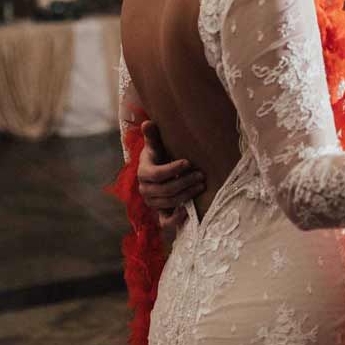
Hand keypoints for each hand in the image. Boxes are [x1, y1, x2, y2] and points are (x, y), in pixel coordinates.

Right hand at [138, 120, 204, 236]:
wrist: (154, 172)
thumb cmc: (157, 157)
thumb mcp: (155, 146)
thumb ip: (152, 135)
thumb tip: (148, 122)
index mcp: (143, 172)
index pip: (158, 174)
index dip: (173, 169)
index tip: (188, 162)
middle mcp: (145, 189)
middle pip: (166, 190)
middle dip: (185, 182)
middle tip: (201, 175)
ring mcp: (152, 202)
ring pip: (169, 202)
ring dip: (187, 195)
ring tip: (201, 185)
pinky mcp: (159, 212)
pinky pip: (165, 221)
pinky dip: (176, 219)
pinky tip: (189, 210)